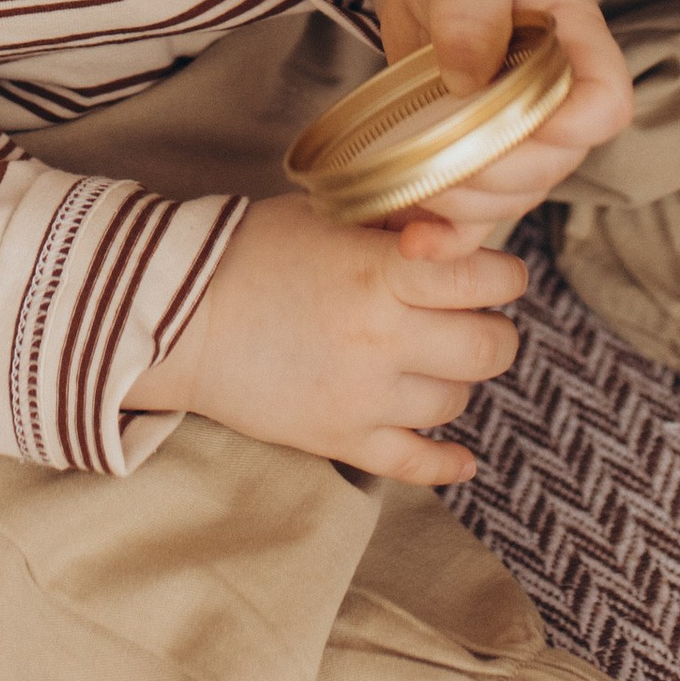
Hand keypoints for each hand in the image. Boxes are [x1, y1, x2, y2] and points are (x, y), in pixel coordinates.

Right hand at [126, 189, 523, 484]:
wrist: (175, 316)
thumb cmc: (249, 252)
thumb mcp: (326, 216)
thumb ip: (395, 221)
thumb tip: (460, 224)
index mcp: (380, 271)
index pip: (486, 278)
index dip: (504, 273)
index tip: (495, 271)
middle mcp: (382, 337)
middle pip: (490, 347)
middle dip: (491, 328)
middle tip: (469, 316)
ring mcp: (365, 396)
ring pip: (457, 401)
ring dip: (455, 379)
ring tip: (428, 359)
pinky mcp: (341, 438)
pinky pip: (417, 464)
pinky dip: (447, 462)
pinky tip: (460, 456)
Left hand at [361, 0, 634, 242]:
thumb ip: (472, 11)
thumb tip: (465, 78)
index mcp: (579, 43)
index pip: (606, 104)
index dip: (571, 125)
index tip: (514, 114)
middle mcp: (562, 101)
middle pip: (554, 163)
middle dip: (494, 168)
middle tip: (433, 145)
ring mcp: (525, 136)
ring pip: (514, 195)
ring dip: (464, 201)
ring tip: (409, 175)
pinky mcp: (482, 157)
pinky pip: (480, 213)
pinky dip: (449, 237)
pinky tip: (414, 242)